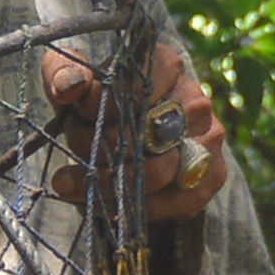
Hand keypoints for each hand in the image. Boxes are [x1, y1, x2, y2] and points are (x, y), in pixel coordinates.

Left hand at [42, 39, 232, 222]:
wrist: (138, 143)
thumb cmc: (101, 108)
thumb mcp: (76, 84)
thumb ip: (63, 73)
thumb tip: (70, 86)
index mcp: (167, 66)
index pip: (132, 85)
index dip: (98, 104)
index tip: (73, 115)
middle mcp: (196, 100)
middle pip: (141, 132)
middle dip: (94, 145)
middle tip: (69, 150)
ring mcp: (209, 139)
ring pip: (155, 172)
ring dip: (105, 181)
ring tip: (68, 182)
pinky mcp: (211, 176)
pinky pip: (170, 202)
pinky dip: (130, 208)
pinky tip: (101, 204)